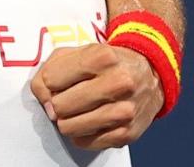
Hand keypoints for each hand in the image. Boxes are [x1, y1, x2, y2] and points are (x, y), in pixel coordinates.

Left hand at [30, 43, 162, 149]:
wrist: (150, 74)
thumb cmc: (107, 62)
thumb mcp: (77, 52)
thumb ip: (50, 69)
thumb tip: (43, 100)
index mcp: (102, 57)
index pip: (51, 79)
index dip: (48, 82)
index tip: (57, 82)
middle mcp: (118, 83)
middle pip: (60, 106)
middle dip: (56, 103)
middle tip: (66, 98)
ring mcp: (125, 110)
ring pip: (70, 127)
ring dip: (66, 120)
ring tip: (76, 110)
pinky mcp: (128, 133)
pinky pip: (85, 142)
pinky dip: (81, 133)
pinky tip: (89, 120)